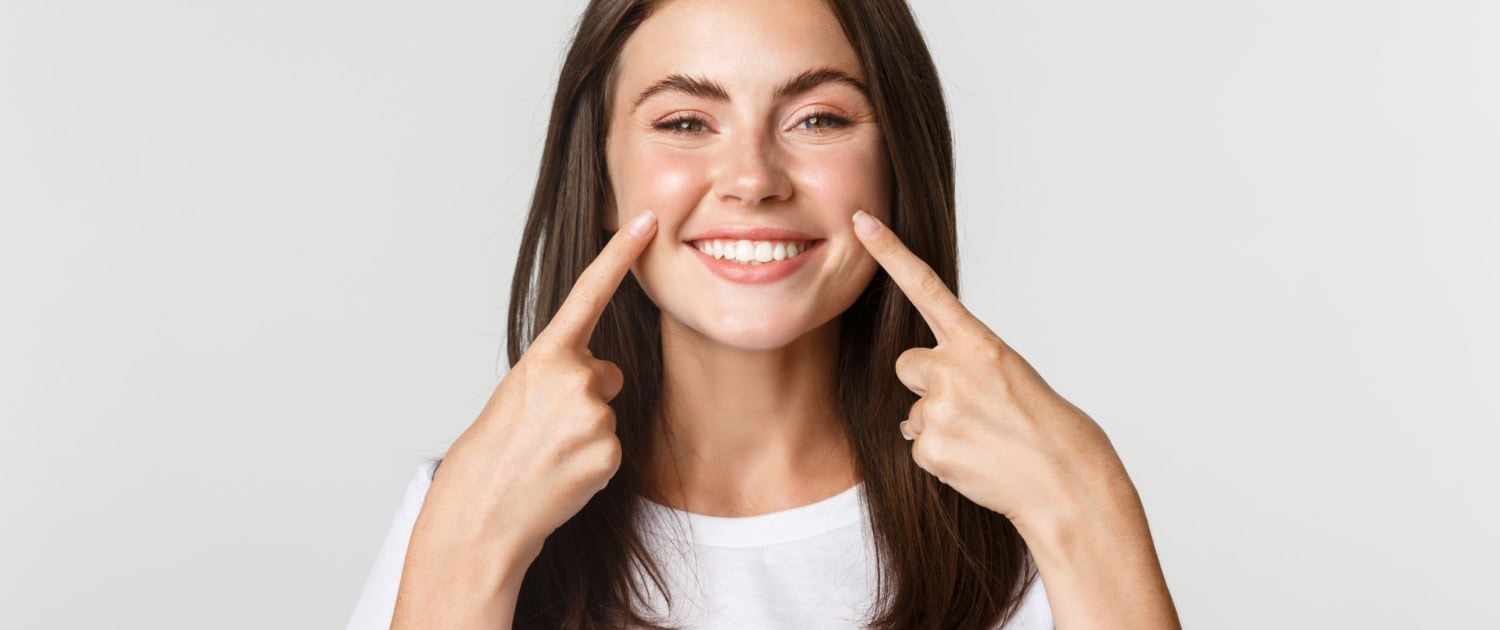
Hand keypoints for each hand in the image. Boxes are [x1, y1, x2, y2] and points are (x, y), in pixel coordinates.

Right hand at [425, 209, 657, 559]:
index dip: (620, 255)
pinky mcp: (609, 453)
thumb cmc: (494, 454)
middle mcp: (574, 377)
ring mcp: (595, 416)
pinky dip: (590, 463)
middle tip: (543, 430)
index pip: (589, 293)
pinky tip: (560, 475)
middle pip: (606, 374)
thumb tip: (602, 378)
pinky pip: (611, 449)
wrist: (482, 512)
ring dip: (584, 433)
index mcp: (545, 356)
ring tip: (546, 455)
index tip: (647, 220)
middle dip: (585, 396)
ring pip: (608, 413)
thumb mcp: (518, 394)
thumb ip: (561, 372)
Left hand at [850, 210, 1127, 531]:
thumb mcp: (1009, 377)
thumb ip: (963, 369)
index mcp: (980, 343)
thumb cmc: (1042, 428)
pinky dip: (942, 456)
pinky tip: (975, 460)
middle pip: (908, 365)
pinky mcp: (930, 447)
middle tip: (973, 408)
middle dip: (927, 384)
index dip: (890, 253)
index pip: (925, 288)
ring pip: (914, 412)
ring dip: (940, 425)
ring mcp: (939, 409)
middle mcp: (953, 368)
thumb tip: (915, 407)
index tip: (862, 222)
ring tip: (984, 440)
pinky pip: (918, 446)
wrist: (1064, 481)